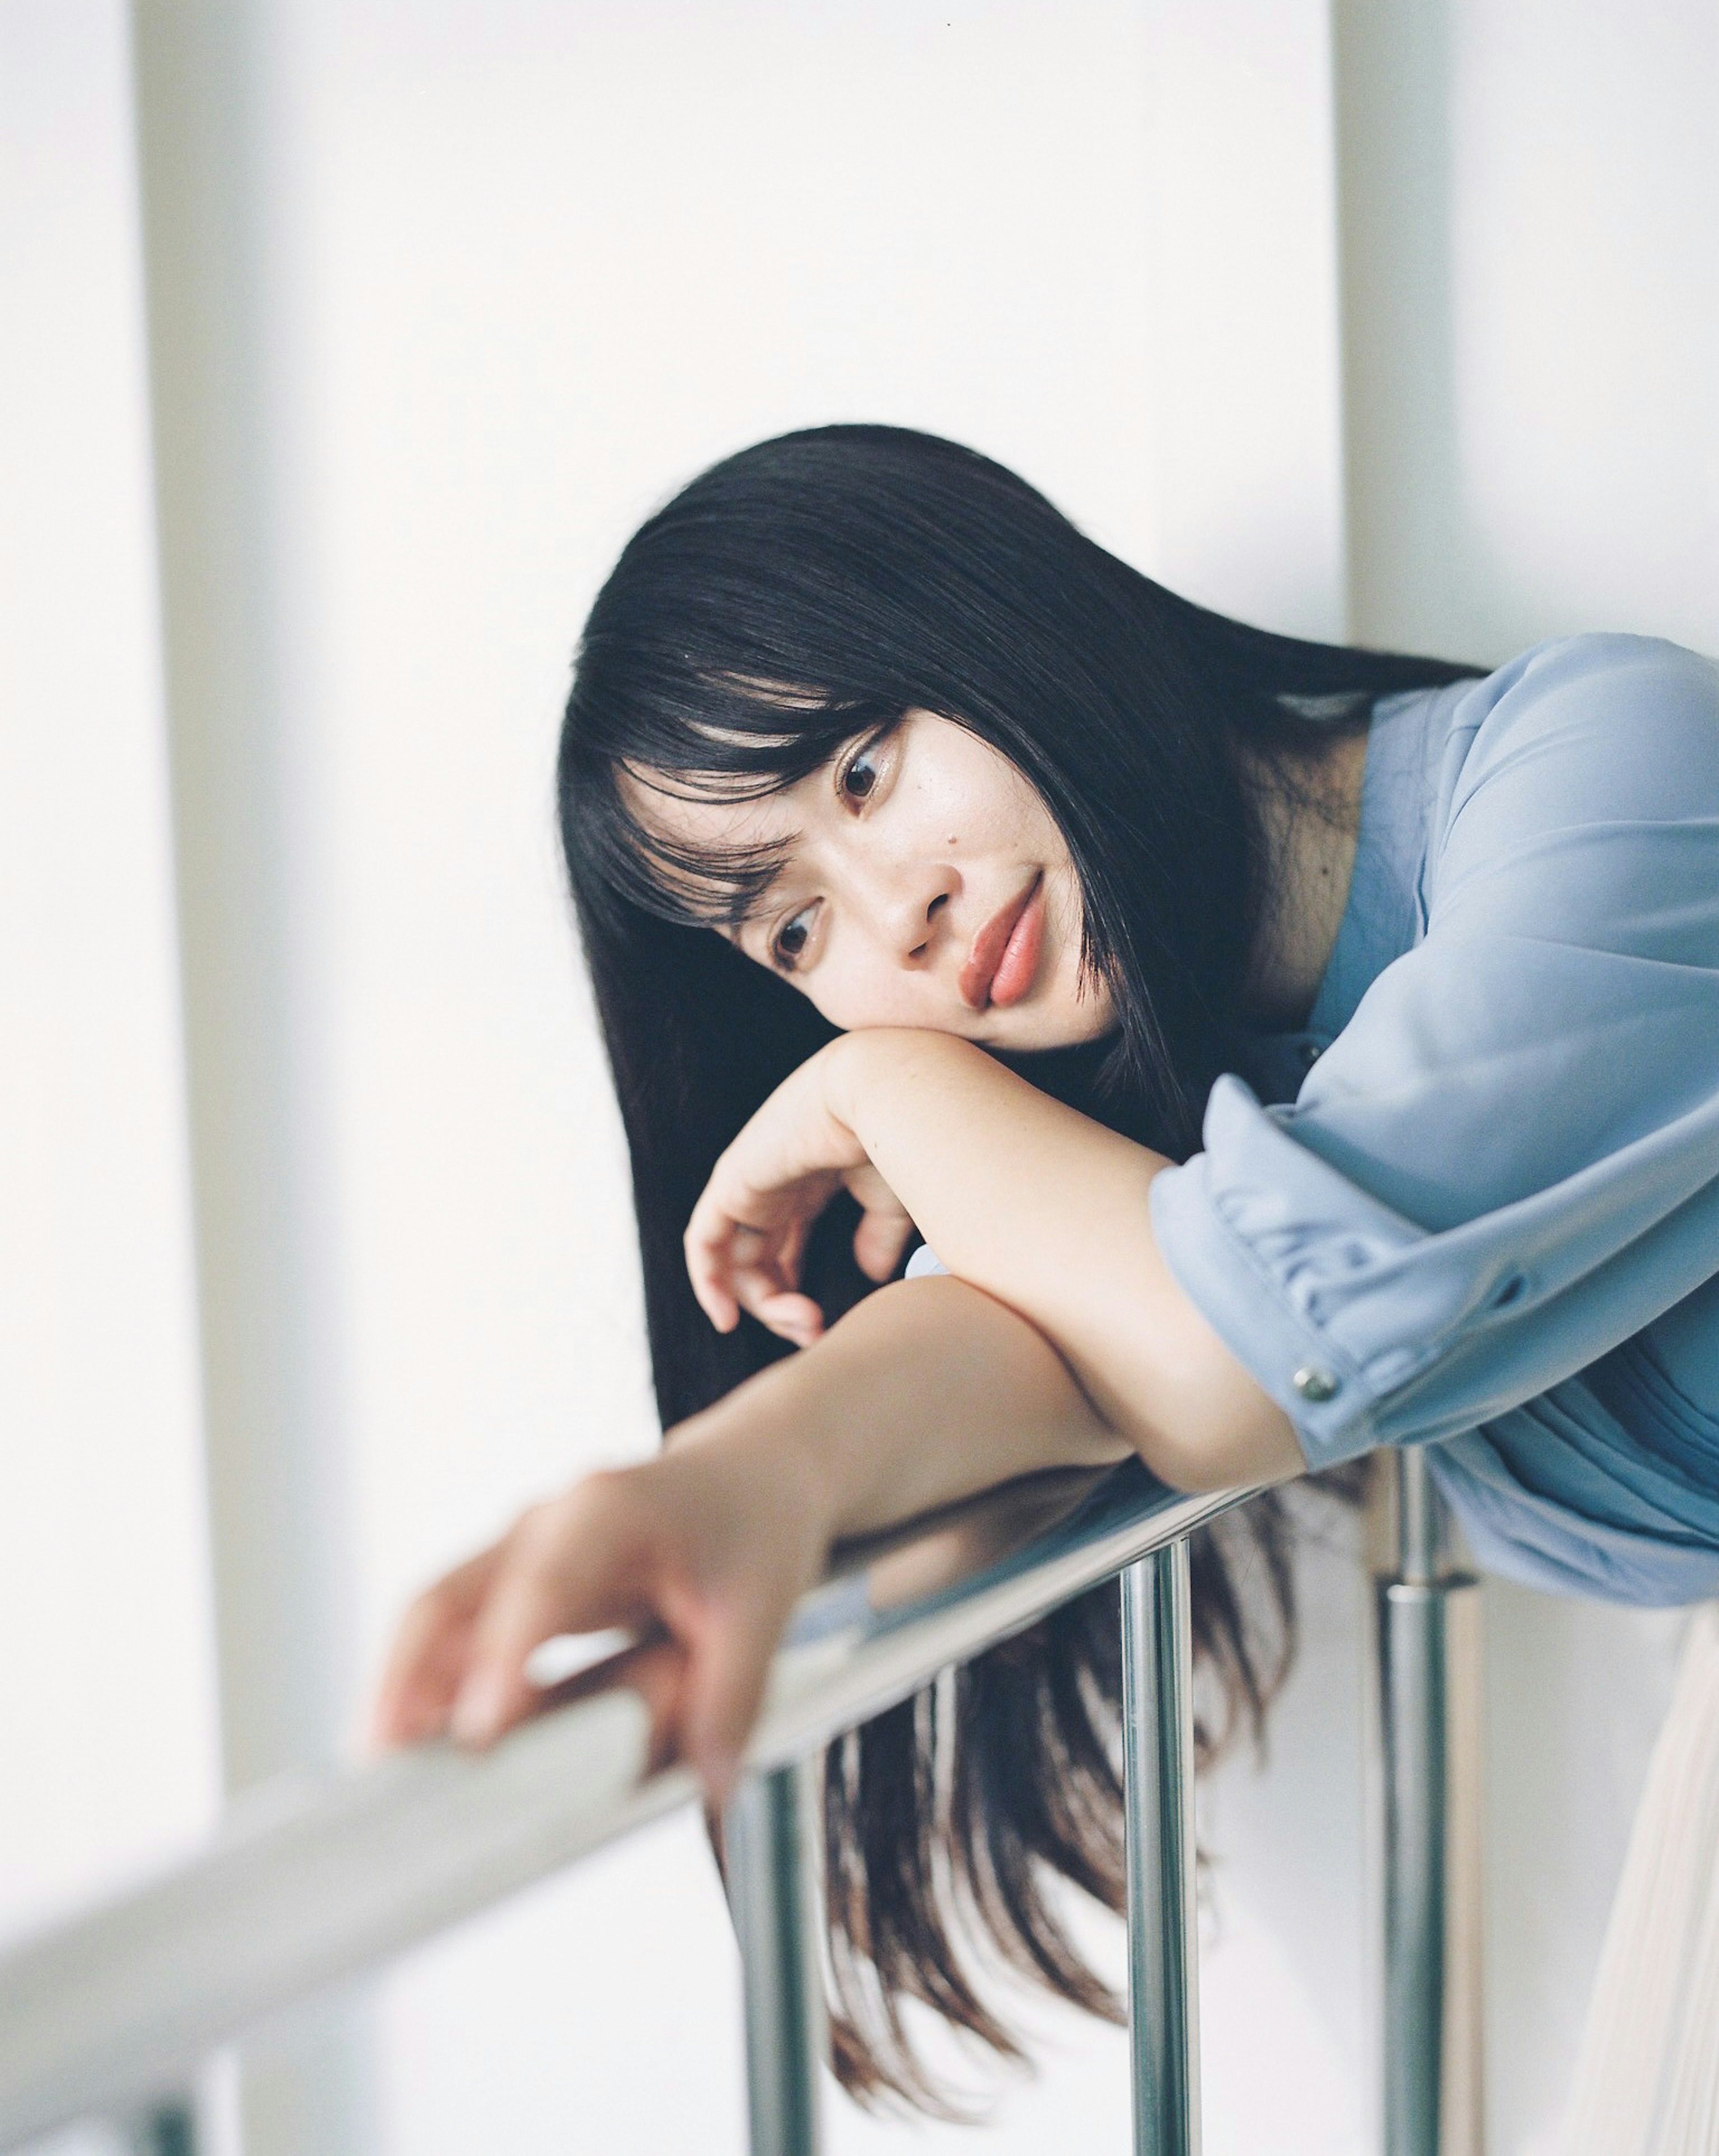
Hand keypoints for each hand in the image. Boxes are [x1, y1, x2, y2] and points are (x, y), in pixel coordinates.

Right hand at [368, 1419, 832, 1799]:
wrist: (751, 1470)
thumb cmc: (753, 1527)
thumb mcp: (765, 1606)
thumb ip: (732, 1697)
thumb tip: (706, 1787)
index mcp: (609, 1509)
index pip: (544, 1586)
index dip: (506, 1658)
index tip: (481, 1731)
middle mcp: (544, 1524)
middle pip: (447, 1599)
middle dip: (407, 1682)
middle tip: (384, 1768)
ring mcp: (517, 1553)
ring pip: (435, 1622)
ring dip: (404, 1698)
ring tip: (384, 1786)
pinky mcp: (512, 1588)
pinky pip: (454, 1641)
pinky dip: (431, 1696)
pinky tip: (422, 1760)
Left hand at [684, 1037, 914, 1347]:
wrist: (885, 1092)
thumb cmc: (901, 1137)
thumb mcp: (891, 1198)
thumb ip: (877, 1235)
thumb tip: (870, 1273)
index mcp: (810, 1179)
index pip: (785, 1244)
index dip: (794, 1289)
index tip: (821, 1326)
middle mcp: (776, 1182)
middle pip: (760, 1259)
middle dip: (783, 1306)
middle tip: (815, 1333)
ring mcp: (752, 1181)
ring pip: (737, 1260)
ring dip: (765, 1305)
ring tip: (804, 1326)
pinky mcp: (733, 1181)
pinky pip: (704, 1241)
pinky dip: (708, 1280)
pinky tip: (726, 1317)